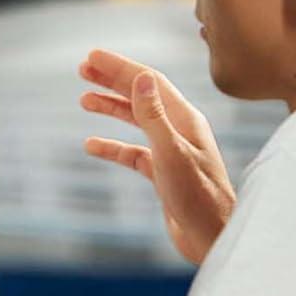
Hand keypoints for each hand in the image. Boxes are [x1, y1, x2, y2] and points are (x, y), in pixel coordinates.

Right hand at [79, 49, 235, 263]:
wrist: (213, 238)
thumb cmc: (199, 198)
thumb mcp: (170, 153)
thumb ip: (154, 115)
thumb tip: (140, 77)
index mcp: (185, 119)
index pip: (148, 82)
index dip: (120, 67)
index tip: (92, 57)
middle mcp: (179, 130)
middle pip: (142, 96)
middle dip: (112, 80)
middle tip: (83, 69)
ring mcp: (171, 151)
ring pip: (136, 121)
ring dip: (111, 108)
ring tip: (83, 99)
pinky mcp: (163, 173)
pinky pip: (133, 152)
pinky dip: (112, 146)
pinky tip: (91, 145)